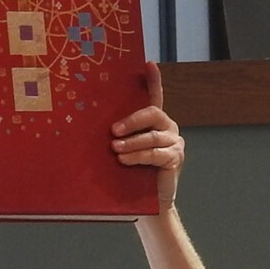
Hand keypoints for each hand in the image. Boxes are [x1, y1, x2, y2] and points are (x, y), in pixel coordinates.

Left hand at [111, 62, 184, 205]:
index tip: (148, 64)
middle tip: (113, 130)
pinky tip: (124, 160)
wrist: (149, 204)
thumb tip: (94, 127)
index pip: (155, 96)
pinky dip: (138, 156)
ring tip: (115, 149)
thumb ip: (118, 137)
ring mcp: (174, 142)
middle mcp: (167, 127)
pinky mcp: (176, 158)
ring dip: (132, 142)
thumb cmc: (132, 175)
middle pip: (153, 113)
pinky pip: (156, 153)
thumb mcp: (123, 151)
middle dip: (132, 120)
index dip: (154, 80)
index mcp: (154, 122)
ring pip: (152, 136)